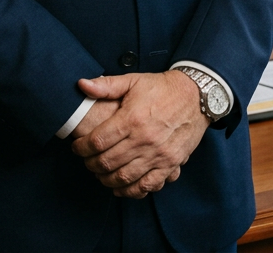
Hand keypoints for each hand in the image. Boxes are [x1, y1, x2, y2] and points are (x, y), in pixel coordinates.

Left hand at [70, 71, 207, 198]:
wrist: (195, 96)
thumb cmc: (161, 88)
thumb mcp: (133, 80)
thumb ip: (106, 85)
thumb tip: (82, 85)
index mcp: (132, 118)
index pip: (97, 141)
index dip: (82, 147)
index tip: (77, 147)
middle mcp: (144, 139)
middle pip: (108, 162)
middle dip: (91, 164)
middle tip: (86, 160)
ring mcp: (158, 155)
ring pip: (124, 177)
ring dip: (106, 179)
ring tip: (99, 172)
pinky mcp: (170, 165)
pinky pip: (147, 186)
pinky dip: (130, 191)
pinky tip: (120, 186)